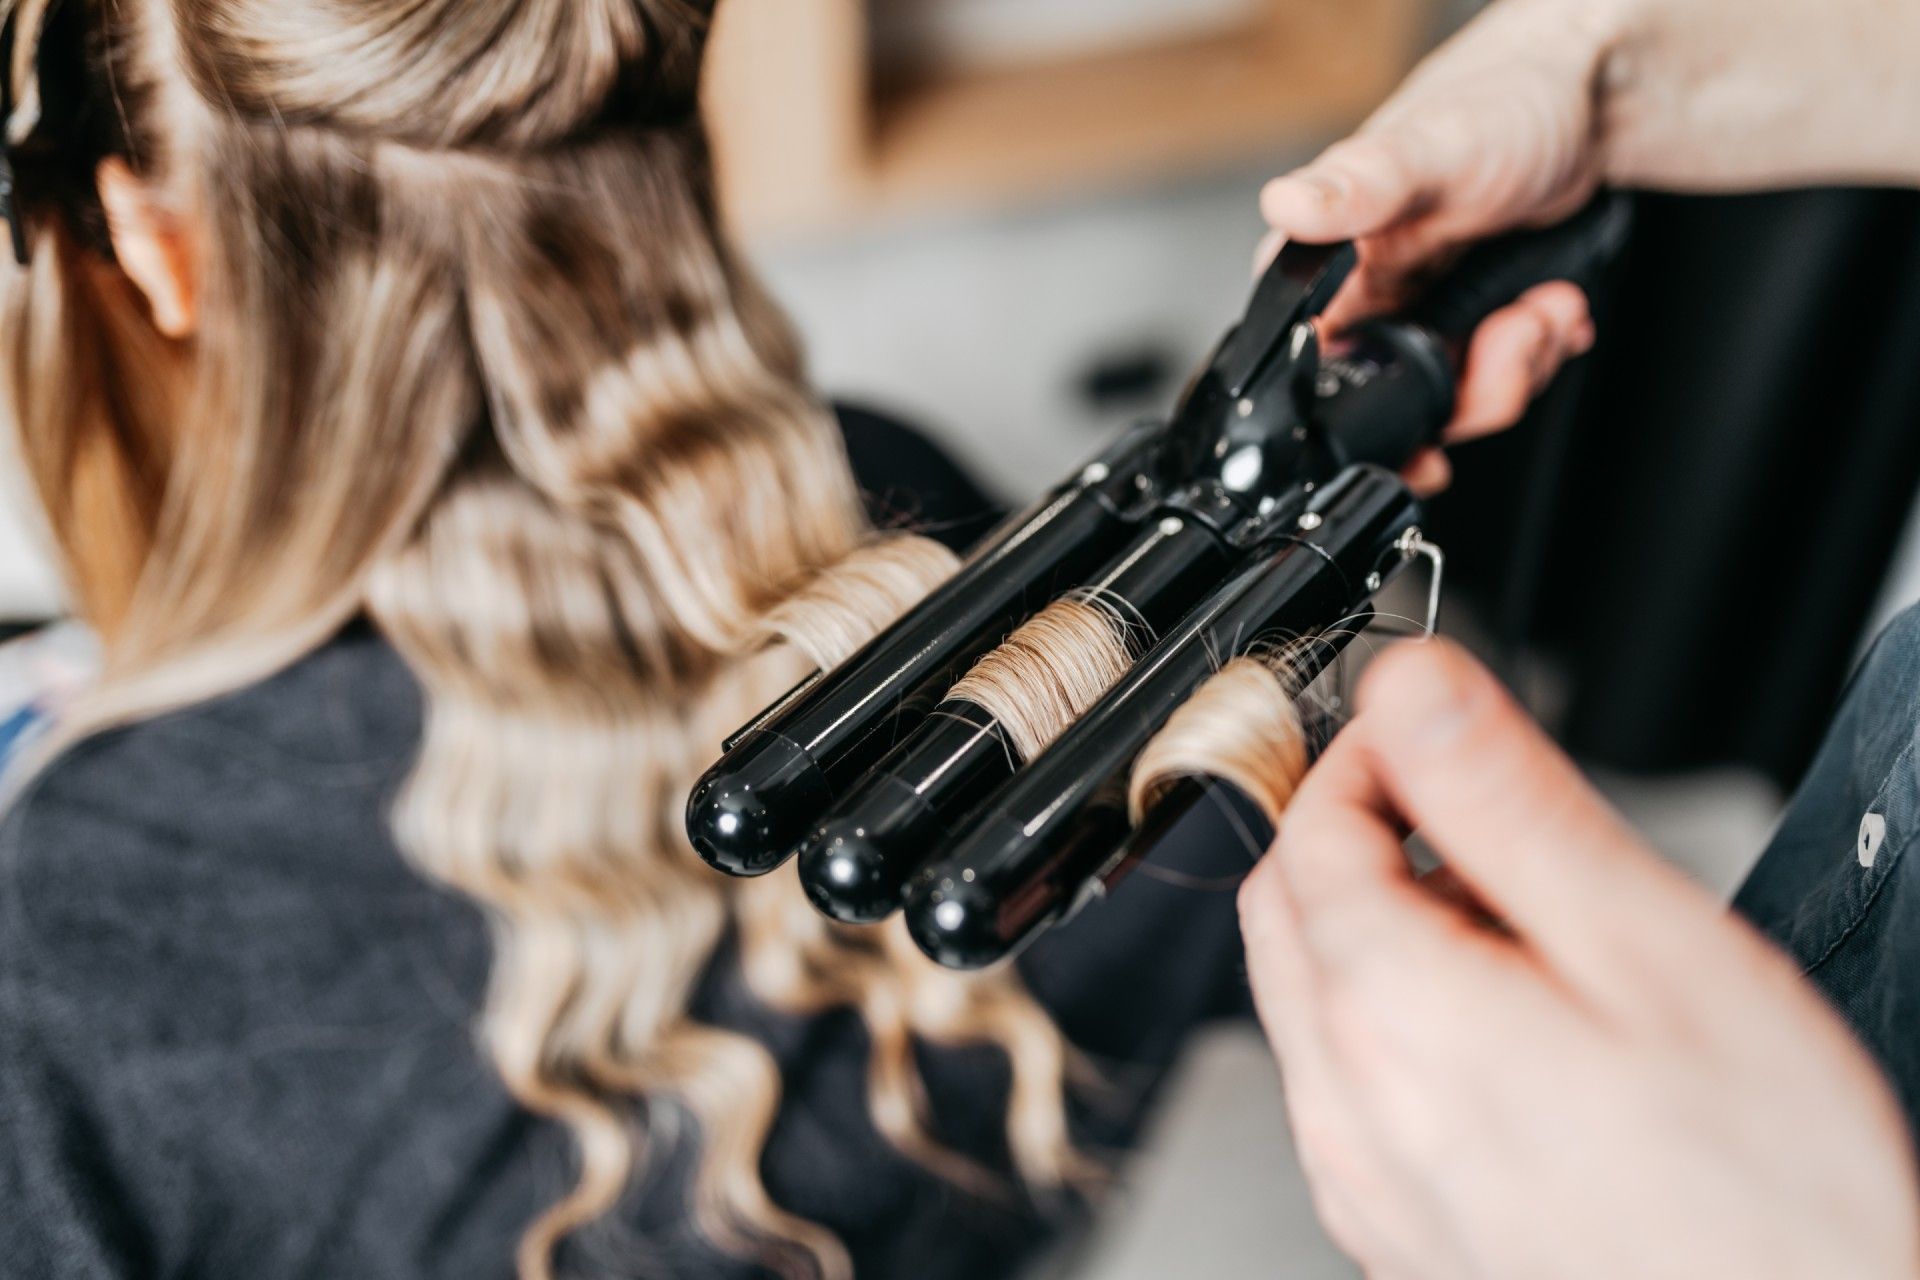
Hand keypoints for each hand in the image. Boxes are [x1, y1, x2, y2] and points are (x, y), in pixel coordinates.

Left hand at [1238, 640, 1919, 1279]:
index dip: (1363, 756)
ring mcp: (1365, 1186)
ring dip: (1376, 932)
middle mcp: (1347, 1111)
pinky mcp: (1399, 1237)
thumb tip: (1409, 687)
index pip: (1307, 831)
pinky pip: (1349, 1097)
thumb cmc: (1762, 1192)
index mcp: (1391, 1013)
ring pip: (1312, 1006)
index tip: (1426, 731)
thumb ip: (1506, 800)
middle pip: (1287, 915)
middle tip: (1468, 814)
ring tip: (1518, 932)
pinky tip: (1507, 1038)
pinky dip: (1394, 1029)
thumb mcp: (1647, 942)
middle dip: (1356, 835)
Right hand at [1261, 0, 1626, 491]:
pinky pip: (1496, 380)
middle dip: (1473, 391)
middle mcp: (1359, 303)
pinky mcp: (1466, 325)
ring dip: (1519, 366)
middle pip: (1397, 411)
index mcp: (1321, 276)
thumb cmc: (1501, 104)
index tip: (1432, 417)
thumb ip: (1358, 186)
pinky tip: (1553, 307)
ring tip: (1546, 305)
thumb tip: (1286, 207)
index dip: (1373, 419)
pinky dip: (1538, 355)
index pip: (1318, 384)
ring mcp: (1416, 317)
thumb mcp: (1429, 149)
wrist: (1586, 99)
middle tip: (1516, 332)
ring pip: (1455, 404)